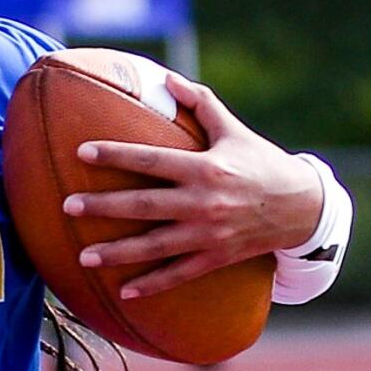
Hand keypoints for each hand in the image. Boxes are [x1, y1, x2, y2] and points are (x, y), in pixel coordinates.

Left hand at [63, 72, 324, 299]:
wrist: (303, 208)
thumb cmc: (261, 163)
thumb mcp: (233, 131)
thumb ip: (200, 104)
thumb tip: (166, 77)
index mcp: (205, 168)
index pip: (152, 160)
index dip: (116, 155)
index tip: (82, 151)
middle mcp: (204, 202)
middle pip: (145, 205)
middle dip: (104, 206)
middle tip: (67, 206)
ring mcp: (209, 234)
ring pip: (156, 246)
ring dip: (119, 253)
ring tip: (82, 257)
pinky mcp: (216, 258)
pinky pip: (179, 274)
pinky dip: (153, 284)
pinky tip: (123, 292)